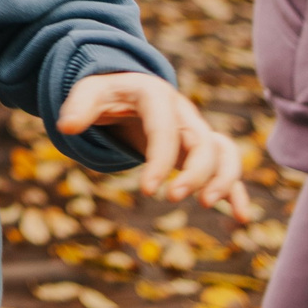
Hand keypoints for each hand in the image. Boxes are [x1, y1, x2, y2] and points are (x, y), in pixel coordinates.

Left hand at [57, 72, 254, 220]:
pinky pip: (226, 166)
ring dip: (223, 179)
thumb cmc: (107, 94)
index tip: (148, 191)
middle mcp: (183, 113)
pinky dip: (236, 190)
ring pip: (224, 152)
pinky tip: (239, 217)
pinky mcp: (199, 149)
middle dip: (195, 172)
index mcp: (156, 96)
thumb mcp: (89, 92)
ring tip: (208, 204)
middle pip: (203, 142)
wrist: (126, 90)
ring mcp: (195, 130)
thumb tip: (67, 126)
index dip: (160, 160)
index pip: (165, 129)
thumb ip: (78, 106)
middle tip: (173, 198)